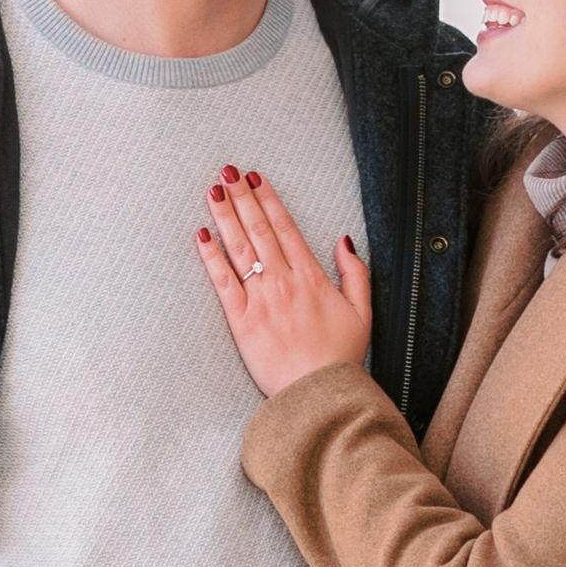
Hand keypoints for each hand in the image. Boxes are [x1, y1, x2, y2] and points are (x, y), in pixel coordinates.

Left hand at [194, 163, 374, 397]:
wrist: (318, 393)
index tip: (255, 178)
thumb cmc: (341, 357)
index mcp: (312, 277)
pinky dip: (212, 257)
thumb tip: (343, 241)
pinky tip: (202, 235)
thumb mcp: (363, 312)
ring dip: (225, 217)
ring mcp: (261, 300)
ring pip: (240, 249)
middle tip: (227, 172)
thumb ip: (355, 273)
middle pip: (259, 231)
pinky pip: (223, 282)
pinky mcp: (241, 321)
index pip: (285, 228)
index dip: (268, 200)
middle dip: (242, 198)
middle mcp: (284, 282)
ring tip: (214, 191)